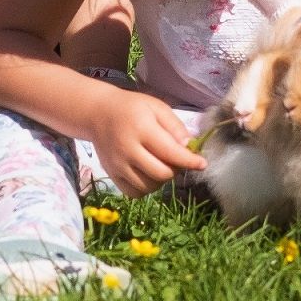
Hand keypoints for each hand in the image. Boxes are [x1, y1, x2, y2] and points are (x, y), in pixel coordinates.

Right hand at [88, 89, 206, 195]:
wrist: (98, 113)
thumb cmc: (132, 108)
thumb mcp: (156, 107)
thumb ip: (175, 127)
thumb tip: (189, 147)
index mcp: (141, 129)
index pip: (170, 152)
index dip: (190, 161)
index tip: (202, 164)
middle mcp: (128, 149)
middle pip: (161, 174)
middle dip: (176, 170)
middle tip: (177, 160)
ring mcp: (117, 165)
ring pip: (149, 186)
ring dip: (162, 180)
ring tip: (161, 165)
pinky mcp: (112, 175)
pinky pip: (134, 192)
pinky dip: (146, 188)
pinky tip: (148, 174)